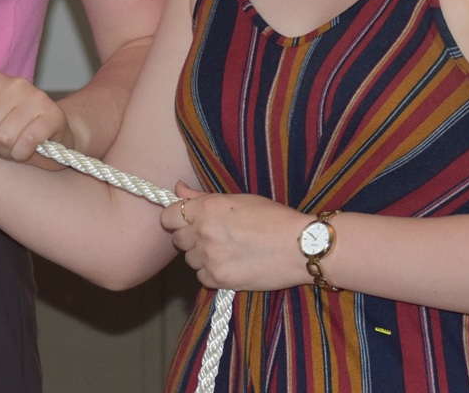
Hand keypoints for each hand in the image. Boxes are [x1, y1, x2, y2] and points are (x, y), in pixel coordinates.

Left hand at [0, 72, 73, 169]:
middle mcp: (15, 83)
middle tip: (1, 143)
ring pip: (4, 137)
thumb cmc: (12, 130)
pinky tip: (28, 149)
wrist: (53, 134)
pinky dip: (22, 153)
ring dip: (6, 151)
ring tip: (14, 146)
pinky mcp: (53, 115)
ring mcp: (36, 97)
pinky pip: (26, 143)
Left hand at [157, 183, 312, 291]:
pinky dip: (212, 273)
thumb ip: (201, 196)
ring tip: (227, 251)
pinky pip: (202, 277)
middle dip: (191, 238)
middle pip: (178, 240)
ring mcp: (209, 257)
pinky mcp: (219, 279)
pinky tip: (231, 265)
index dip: (176, 219)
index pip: (168, 217)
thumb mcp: (237, 198)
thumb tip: (178, 188)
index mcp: (205, 208)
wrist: (300, 247)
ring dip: (202, 256)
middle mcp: (202, 232)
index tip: (188, 222)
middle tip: (214, 236)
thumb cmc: (273, 218)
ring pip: (190, 259)